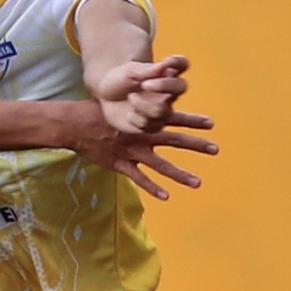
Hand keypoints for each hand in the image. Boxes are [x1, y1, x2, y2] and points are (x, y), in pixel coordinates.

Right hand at [67, 102, 219, 200]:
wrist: (75, 124)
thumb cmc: (96, 111)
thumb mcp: (120, 102)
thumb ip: (136, 103)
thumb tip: (148, 94)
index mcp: (144, 119)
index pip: (174, 118)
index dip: (192, 121)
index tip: (211, 124)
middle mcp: (143, 135)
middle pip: (175, 140)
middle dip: (196, 145)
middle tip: (215, 149)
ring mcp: (133, 151)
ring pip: (161, 165)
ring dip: (180, 174)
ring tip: (197, 182)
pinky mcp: (121, 164)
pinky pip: (139, 178)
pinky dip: (153, 187)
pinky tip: (166, 196)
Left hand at [92, 53, 213, 138]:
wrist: (103, 99)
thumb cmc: (118, 81)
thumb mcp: (128, 72)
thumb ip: (147, 70)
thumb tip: (166, 65)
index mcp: (164, 74)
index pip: (182, 64)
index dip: (180, 62)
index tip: (168, 61)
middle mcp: (168, 92)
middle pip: (181, 86)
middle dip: (164, 85)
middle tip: (145, 84)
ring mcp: (163, 110)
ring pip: (161, 110)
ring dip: (141, 104)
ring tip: (130, 98)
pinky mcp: (154, 126)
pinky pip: (149, 124)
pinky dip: (134, 118)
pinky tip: (128, 114)